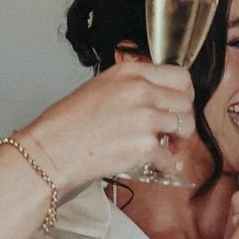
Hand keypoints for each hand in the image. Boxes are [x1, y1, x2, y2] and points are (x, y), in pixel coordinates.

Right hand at [19, 63, 192, 187]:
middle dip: (182, 118)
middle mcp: (141, 91)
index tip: (178, 104)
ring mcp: (145, 119)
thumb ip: (132, 87)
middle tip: (172, 130)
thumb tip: (156, 96)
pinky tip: (156, 165)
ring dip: (177, 140)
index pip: (179, 75)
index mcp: (130, 73)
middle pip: (186, 101)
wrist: (51, 151)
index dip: (183, 93)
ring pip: (184, 127)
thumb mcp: (101, 87)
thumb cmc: (67, 124)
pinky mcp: (144, 147)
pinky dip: (166, 165)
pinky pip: (170, 157)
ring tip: (164, 147)